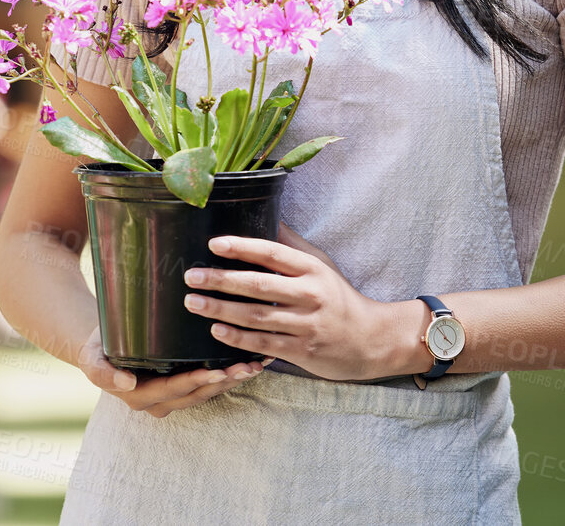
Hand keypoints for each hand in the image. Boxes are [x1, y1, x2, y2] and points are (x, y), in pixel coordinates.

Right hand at [75, 326, 270, 417]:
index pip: (175, 390)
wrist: (101, 348)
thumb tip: (126, 384)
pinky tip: (251, 361)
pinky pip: (209, 384)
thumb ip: (102, 372)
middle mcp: (160, 403)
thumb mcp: (92, 359)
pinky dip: (230, 374)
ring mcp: (174, 397)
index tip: (217, 372)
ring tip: (256, 365)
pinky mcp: (184, 386)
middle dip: (225, 381)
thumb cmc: (98, 349)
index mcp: (141, 398)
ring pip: (208, 392)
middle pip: (198, 393)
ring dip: (233, 379)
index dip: (197, 381)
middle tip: (248, 366)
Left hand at [184, 221, 427, 381]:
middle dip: (222, 280)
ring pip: (257, 316)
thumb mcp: (321, 265)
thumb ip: (293, 244)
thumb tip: (269, 214)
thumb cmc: (339, 297)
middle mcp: (309, 295)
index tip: (214, 244)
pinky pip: (264, 344)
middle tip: (192, 276)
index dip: (243, 247)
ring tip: (193, 303)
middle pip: (259, 285)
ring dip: (221, 309)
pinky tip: (216, 330)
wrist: (372, 339)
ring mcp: (306, 325)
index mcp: (311, 269)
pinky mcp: (302, 351)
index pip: (273, 253)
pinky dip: (238, 338)